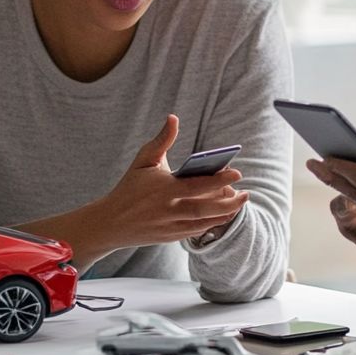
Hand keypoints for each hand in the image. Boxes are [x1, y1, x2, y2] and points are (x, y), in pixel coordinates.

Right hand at [96, 115, 248, 247]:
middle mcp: (168, 209)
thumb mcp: (143, 161)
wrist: (110, 223)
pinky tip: (224, 214)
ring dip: (225, 213)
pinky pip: (197, 231)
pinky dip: (213, 223)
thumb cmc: (129, 187)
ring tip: (240, 202)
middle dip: (229, 201)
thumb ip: (162, 140)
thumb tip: (173, 117)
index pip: (197, 185)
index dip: (219, 180)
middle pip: (205, 207)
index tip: (237, 173)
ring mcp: (170, 226)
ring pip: (204, 222)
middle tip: (246, 192)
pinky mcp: (171, 237)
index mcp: (163, 189)